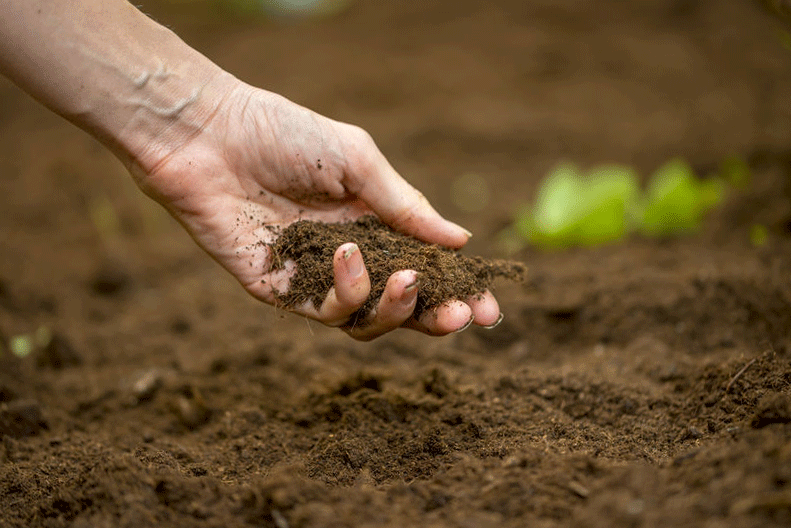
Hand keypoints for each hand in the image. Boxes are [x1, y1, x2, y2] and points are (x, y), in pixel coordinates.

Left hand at [131, 80, 500, 339]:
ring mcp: (313, 277)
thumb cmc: (285, 134)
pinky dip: (345, 292)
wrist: (210, 134)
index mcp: (373, 224)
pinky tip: (347, 255)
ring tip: (405, 278)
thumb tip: (462, 241)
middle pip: (400, 306)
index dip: (456, 290)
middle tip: (462, 317)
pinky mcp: (278, 290)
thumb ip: (406, 205)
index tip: (489, 306)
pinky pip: (322, 312)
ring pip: (366, 321)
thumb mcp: (358, 162)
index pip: (423, 268)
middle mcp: (348, 257)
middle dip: (435, 316)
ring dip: (394, 308)